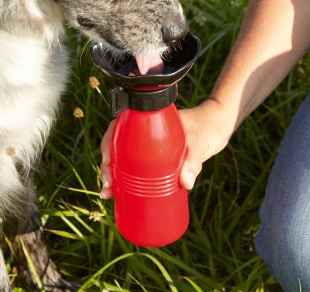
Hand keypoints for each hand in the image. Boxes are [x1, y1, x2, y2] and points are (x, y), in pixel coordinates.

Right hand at [99, 99, 234, 197]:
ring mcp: (145, 148)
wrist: (213, 129)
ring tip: (109, 196)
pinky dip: (124, 181)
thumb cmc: (203, 130)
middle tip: (107, 190)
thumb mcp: (198, 143)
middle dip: (106, 170)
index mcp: (142, 121)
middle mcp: (139, 134)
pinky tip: (118, 196)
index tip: (107, 165)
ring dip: (111, 178)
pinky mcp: (153, 160)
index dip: (105, 148)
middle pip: (114, 149)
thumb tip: (185, 183)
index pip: (115, 131)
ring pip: (121, 161)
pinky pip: (133, 169)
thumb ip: (193, 161)